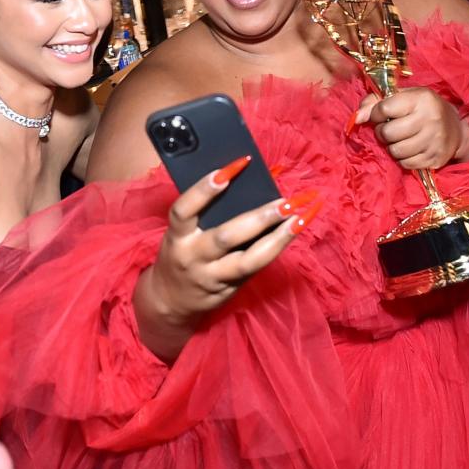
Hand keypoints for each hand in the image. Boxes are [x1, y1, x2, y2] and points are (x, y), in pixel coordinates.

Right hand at [139, 159, 318, 355]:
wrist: (170, 299)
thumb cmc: (180, 255)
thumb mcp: (181, 235)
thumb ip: (204, 217)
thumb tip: (242, 188)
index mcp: (177, 237)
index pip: (184, 210)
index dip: (204, 189)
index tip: (231, 168)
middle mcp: (193, 257)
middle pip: (225, 237)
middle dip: (257, 218)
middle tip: (284, 201)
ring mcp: (212, 277)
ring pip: (248, 260)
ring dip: (277, 239)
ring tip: (298, 220)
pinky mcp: (229, 290)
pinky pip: (255, 269)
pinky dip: (274, 250)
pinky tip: (290, 235)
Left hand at [352, 88, 468, 168]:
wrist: (455, 130)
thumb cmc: (421, 110)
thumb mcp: (402, 97)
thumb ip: (375, 102)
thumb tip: (357, 118)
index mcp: (421, 99)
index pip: (384, 109)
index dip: (376, 114)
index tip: (381, 115)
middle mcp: (430, 119)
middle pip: (388, 133)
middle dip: (383, 132)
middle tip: (390, 130)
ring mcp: (434, 141)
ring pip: (395, 151)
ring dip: (392, 146)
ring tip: (400, 139)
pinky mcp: (435, 158)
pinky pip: (405, 164)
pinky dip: (402, 158)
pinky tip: (409, 149)